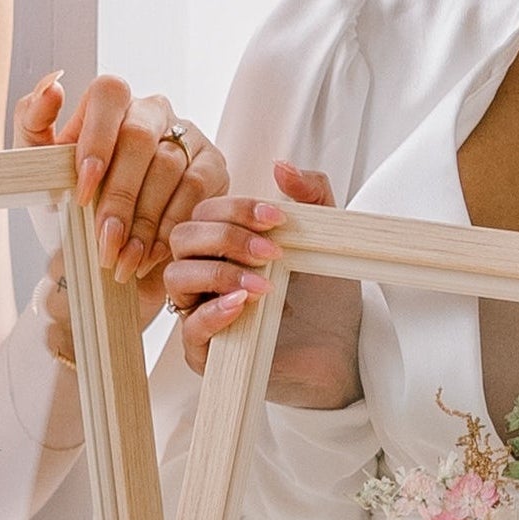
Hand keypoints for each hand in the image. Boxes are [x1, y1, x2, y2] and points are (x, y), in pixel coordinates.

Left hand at [13, 71, 228, 283]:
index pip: (108, 96)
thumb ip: (33, 122)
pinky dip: (170, 226)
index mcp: (110, 102)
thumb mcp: (40, 168)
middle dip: (119, 197)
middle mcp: (152, 110)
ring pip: (168, 168)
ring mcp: (187, 134)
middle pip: (139, 139)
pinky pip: (196, 190)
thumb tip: (52, 86)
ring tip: (123, 259)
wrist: (105, 250)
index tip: (81, 192)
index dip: (96, 140)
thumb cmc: (71, 203)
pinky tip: (151, 253)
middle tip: (104, 242)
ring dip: (143, 221)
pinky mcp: (213, 164)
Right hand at [161, 161, 364, 407]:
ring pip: (176, 277)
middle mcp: (205, 274)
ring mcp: (201, 311)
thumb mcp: (323, 239)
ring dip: (219, 273)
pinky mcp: (206, 353)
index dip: (236, 209)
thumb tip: (281, 166)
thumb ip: (311, 196)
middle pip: (182, 238)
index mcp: (224, 244)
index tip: (277, 219)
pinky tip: (242, 305)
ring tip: (263, 285)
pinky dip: (212, 313)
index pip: (206, 212)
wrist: (341, 352)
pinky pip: (189, 328)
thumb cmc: (326, 298)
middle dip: (225, 238)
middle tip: (271, 253)